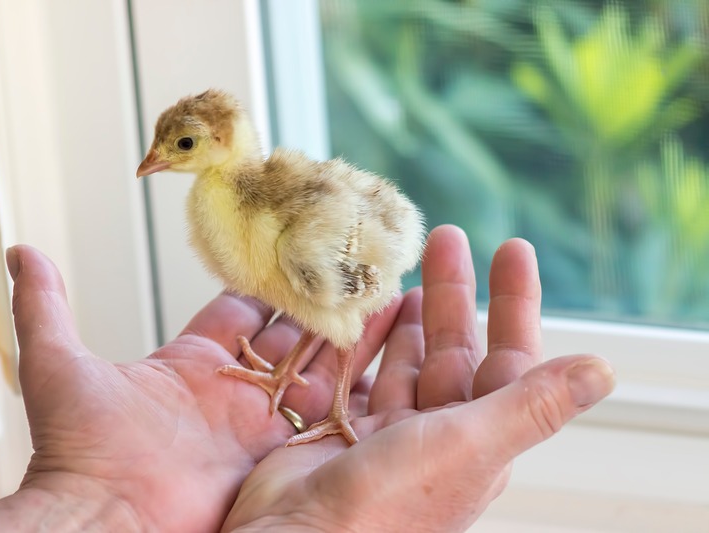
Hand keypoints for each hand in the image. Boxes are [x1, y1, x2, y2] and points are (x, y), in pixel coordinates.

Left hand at [0, 245, 401, 531]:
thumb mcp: (57, 364)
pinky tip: (386, 354)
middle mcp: (229, 393)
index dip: (264, 285)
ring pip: (314, 370)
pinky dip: (353, 386)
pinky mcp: (278, 453)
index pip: (238, 312)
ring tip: (382, 300)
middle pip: (286, 338)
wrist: (103, 522)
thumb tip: (22, 249)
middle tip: (353, 271)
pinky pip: (324, 413)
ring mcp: (257, 424)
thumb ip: (44, 304)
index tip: (294, 252)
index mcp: (187, 364)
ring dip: (346, 338)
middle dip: (319, 305)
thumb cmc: (77, 451)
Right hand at [222, 225, 615, 531]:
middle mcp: (441, 433)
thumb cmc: (392, 502)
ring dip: (411, 314)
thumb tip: (603, 370)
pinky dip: (366, 339)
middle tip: (448, 237)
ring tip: (409, 267)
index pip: (511, 359)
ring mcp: (391, 431)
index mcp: (482, 438)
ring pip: (409, 357)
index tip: (512, 251)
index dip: (515, 304)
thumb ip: (533, 404)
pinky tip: (368, 310)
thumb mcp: (472, 445)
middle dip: (454, 294)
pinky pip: (362, 371)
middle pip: (455, 349)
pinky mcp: (346, 428)